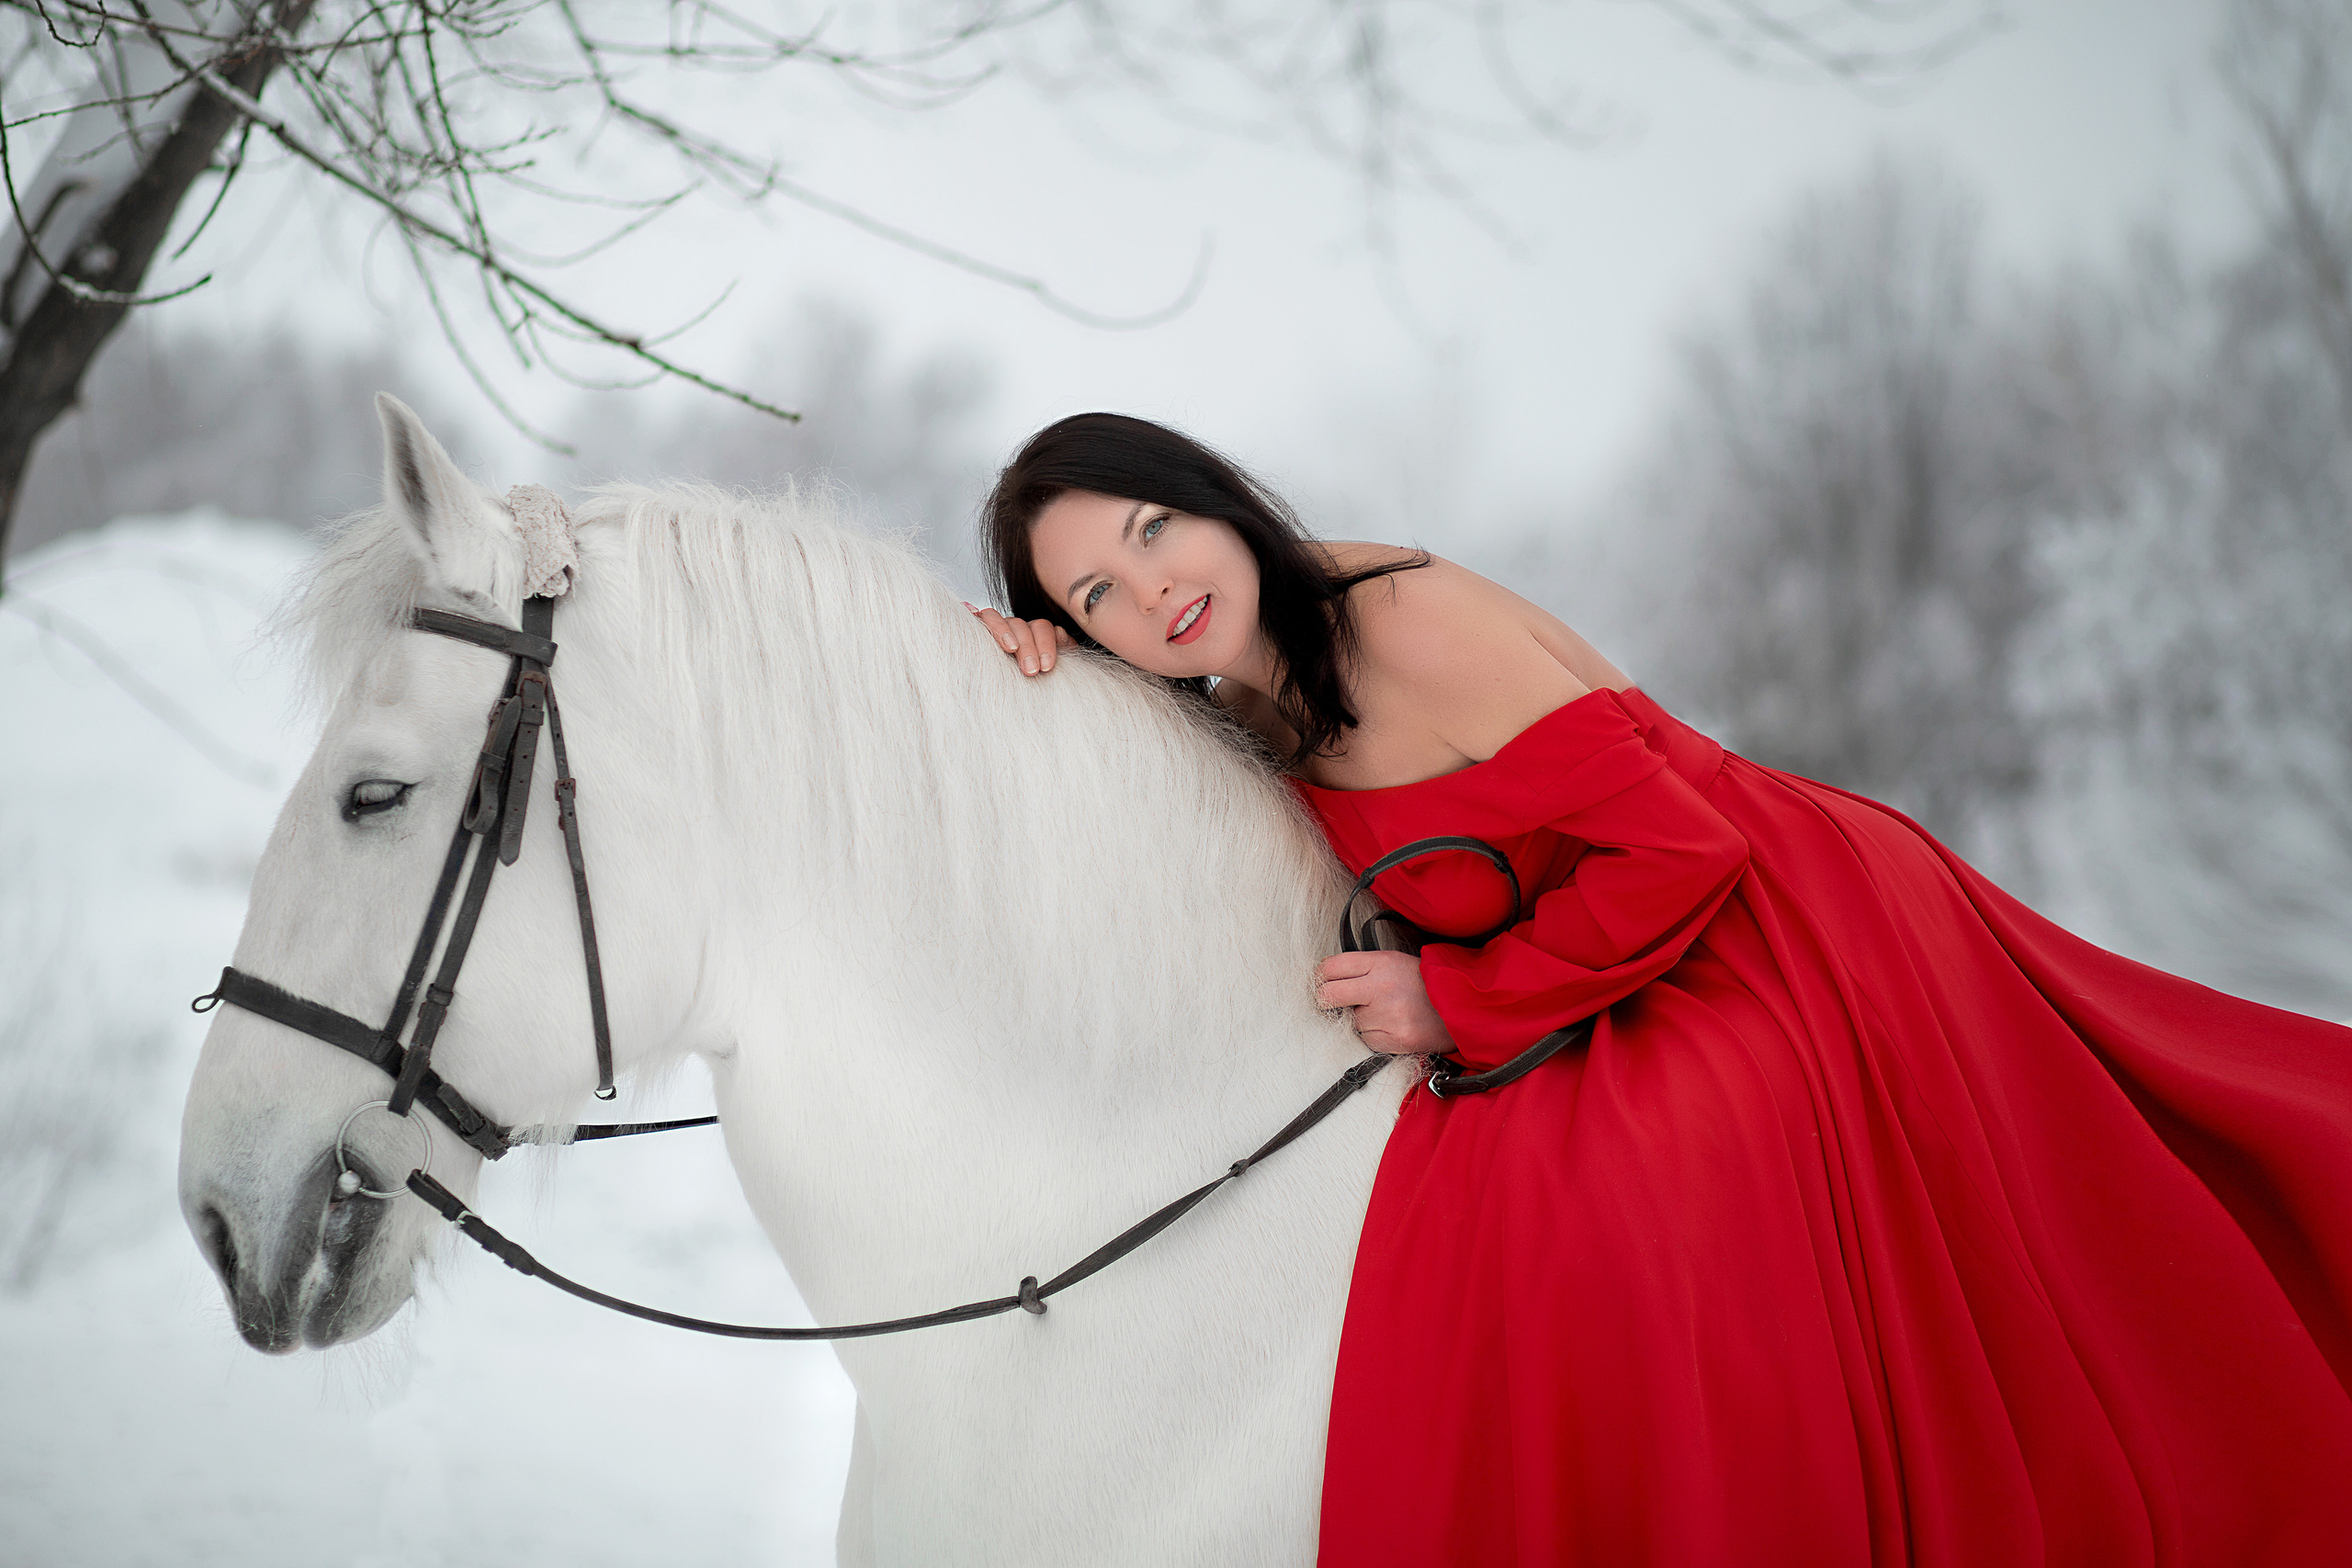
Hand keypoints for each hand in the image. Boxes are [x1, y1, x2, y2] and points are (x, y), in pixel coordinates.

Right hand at [967, 603, 1074, 675]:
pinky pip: (974, 618)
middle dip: (1028, 646)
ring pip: (996, 617)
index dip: (1046, 645)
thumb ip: (1063, 651)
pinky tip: (971, 611)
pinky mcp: (973, 631)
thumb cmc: (1034, 684)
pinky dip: (972, 612)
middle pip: (1020, 625)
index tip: (1046, 667)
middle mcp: (1013, 629)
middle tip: (1031, 670)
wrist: (1010, 702)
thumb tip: (1060, 633)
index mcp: (1033, 635)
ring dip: (1004, 631)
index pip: (1041, 628)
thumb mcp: (1050, 670)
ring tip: (1011, 649)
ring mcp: (993, 629)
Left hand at [1313, 950, 1454, 1055]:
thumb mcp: (1394, 961)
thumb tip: (1327, 978)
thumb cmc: (1423, 983)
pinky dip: (1374, 1035)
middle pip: (1328, 995)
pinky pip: (1365, 1039)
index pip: (1330, 967)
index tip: (1323, 982)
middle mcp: (1381, 987)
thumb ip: (1362, 967)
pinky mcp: (1393, 1039)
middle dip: (1327, 1000)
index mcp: (1380, 963)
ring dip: (1360, 1019)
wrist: (1460, 1006)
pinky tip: (1392, 1026)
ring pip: (1350, 1021)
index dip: (1322, 977)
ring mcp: (1387, 1015)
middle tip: (1337, 1001)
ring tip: (1385, 1012)